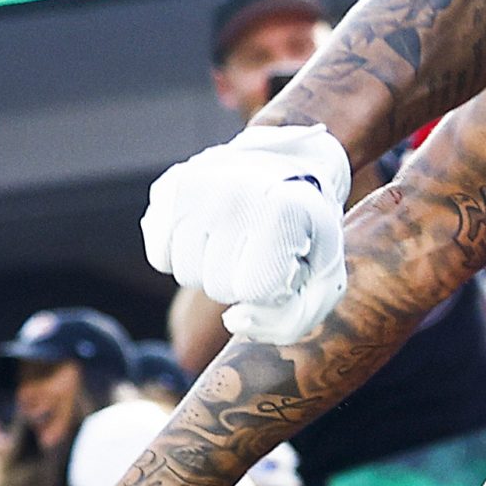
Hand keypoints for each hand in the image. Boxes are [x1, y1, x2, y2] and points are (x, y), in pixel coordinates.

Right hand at [141, 124, 352, 343]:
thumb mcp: (325, 276)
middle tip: (264, 247)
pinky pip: (160, 257)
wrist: (296, 166)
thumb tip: (233, 320)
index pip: (256, 290)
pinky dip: (184, 255)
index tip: (290, 261)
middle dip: (242, 280)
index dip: (274, 288)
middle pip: (217, 287)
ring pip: (186, 275)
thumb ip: (292, 319)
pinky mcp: (168, 187)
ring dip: (212, 269)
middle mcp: (234, 192)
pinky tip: (212, 231)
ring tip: (240, 237)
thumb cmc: (308, 231)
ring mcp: (196, 186)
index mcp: (282, 209)